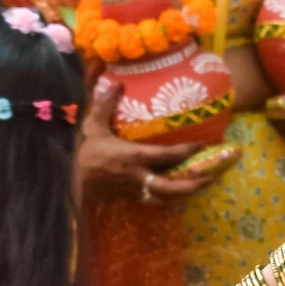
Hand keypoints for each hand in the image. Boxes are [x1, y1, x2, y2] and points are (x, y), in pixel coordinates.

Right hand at [76, 74, 239, 202]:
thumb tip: (116, 84)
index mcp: (132, 157)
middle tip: (213, 177)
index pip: (165, 155)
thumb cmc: (85, 152)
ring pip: (167, 197)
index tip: (202, 145)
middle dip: (193, 184)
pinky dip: (173, 198)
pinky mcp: (133, 198)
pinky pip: (157, 201)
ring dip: (188, 193)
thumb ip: (105, 106)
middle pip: (172, 186)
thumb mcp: (93, 127)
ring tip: (206, 185)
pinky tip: (184, 194)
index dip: (185, 151)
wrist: (71, 180)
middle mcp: (138, 176)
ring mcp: (137, 190)